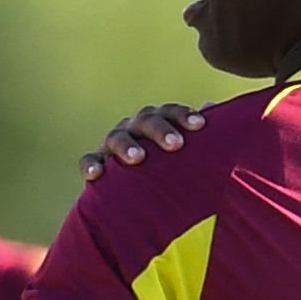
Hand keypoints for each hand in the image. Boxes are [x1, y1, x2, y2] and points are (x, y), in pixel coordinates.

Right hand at [81, 103, 201, 180]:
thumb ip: (203, 135)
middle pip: (146, 121)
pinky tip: (95, 175)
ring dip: (128, 145)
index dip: (184, 115)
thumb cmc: (178, 169)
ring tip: (138, 158)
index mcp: (160, 121)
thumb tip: (210, 106)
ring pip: (118, 137)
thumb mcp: (193, 153)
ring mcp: (114, 143)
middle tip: (176, 144)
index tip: (200, 125)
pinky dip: (91, 164)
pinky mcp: (99, 162)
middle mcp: (136, 127)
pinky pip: (90, 160)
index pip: (171, 112)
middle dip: (160, 130)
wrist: (148, 193)